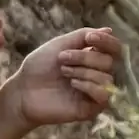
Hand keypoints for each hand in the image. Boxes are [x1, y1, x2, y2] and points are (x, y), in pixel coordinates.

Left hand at [1, 27, 121, 131]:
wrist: (23, 90)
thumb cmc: (40, 66)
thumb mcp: (60, 44)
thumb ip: (83, 36)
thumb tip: (109, 30)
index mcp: (92, 57)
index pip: (114, 49)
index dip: (106, 41)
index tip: (89, 38)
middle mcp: (97, 74)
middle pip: (110, 61)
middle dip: (85, 57)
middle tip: (62, 58)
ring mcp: (95, 91)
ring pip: (107, 78)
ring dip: (83, 71)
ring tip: (64, 72)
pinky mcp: (92, 108)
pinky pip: (104, 95)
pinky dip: (89, 86)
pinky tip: (73, 84)